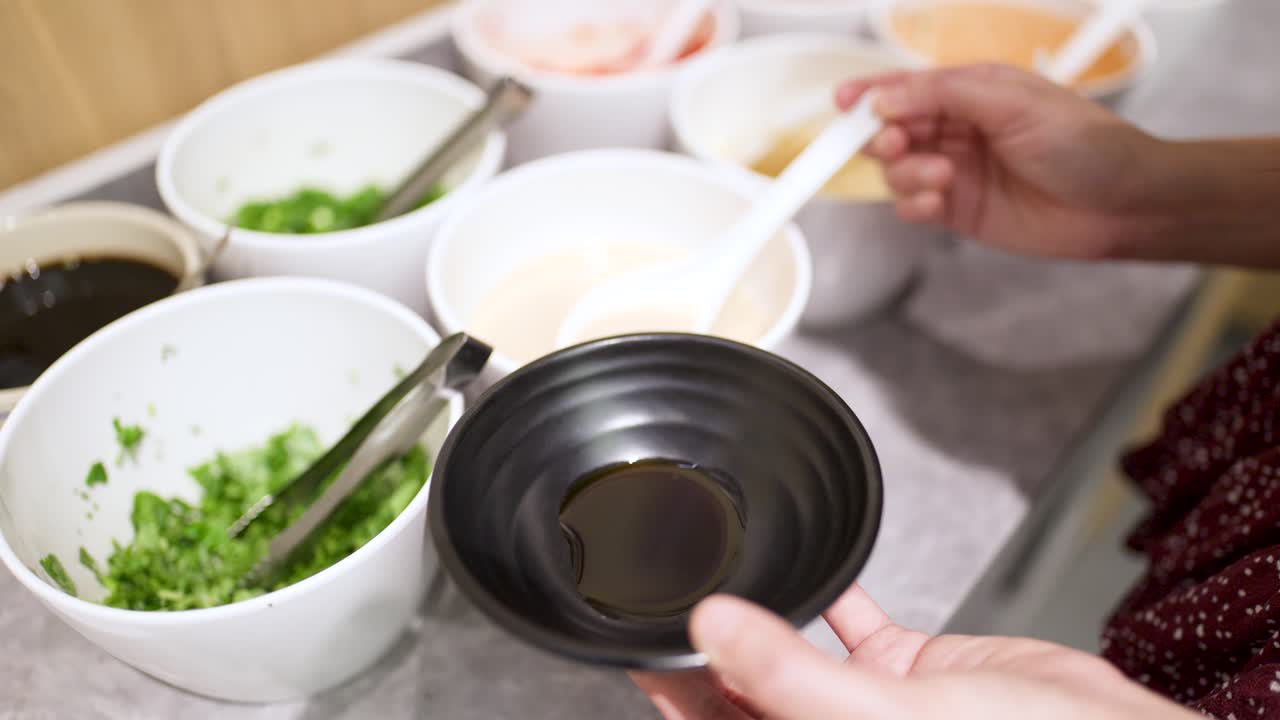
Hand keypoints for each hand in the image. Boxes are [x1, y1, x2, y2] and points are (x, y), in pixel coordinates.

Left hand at [632, 585, 1197, 719]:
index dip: (669, 686)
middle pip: (745, 690)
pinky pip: (859, 622)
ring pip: (794, 653)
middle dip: (705, 649)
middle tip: (666, 594)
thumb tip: (707, 630)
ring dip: (761, 615)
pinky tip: (817, 564)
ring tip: (721, 573)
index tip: (632, 642)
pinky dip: (835, 591)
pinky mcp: (915, 666)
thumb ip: (788, 677)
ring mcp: (873, 703)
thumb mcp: (882, 719)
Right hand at [837, 64, 1162, 260]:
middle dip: (883, 136)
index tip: (843, 102)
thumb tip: (885, 97)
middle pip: (891, 128)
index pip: (907, 86)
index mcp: (971, 91)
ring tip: (940, 177)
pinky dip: (913, 204)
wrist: (1122, 204)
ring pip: (896, 170)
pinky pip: (912, 206)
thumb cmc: (1086, 144)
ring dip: (905, 173)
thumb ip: (943, 94)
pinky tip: (937, 201)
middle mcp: (958, 129)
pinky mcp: (958, 211)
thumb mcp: (1012, 102)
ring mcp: (956, 171)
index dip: (870, 93)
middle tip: (895, 143)